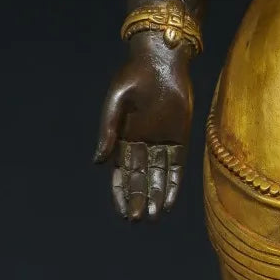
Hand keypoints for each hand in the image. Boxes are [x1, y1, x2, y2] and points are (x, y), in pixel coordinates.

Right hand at [94, 33, 192, 220]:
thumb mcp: (116, 104)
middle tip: (138, 219)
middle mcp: (142, 144)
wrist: (161, 60)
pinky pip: (177, 167)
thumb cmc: (133, 77)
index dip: (121, 193)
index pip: (122, 173)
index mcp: (123, 138)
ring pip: (158, 177)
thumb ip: (108, 132)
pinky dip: (174, 184)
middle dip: (138, 199)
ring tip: (154, 216)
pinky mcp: (180, 139)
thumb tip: (99, 162)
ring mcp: (162, 143)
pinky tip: (170, 202)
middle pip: (140, 179)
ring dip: (156, 196)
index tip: (122, 212)